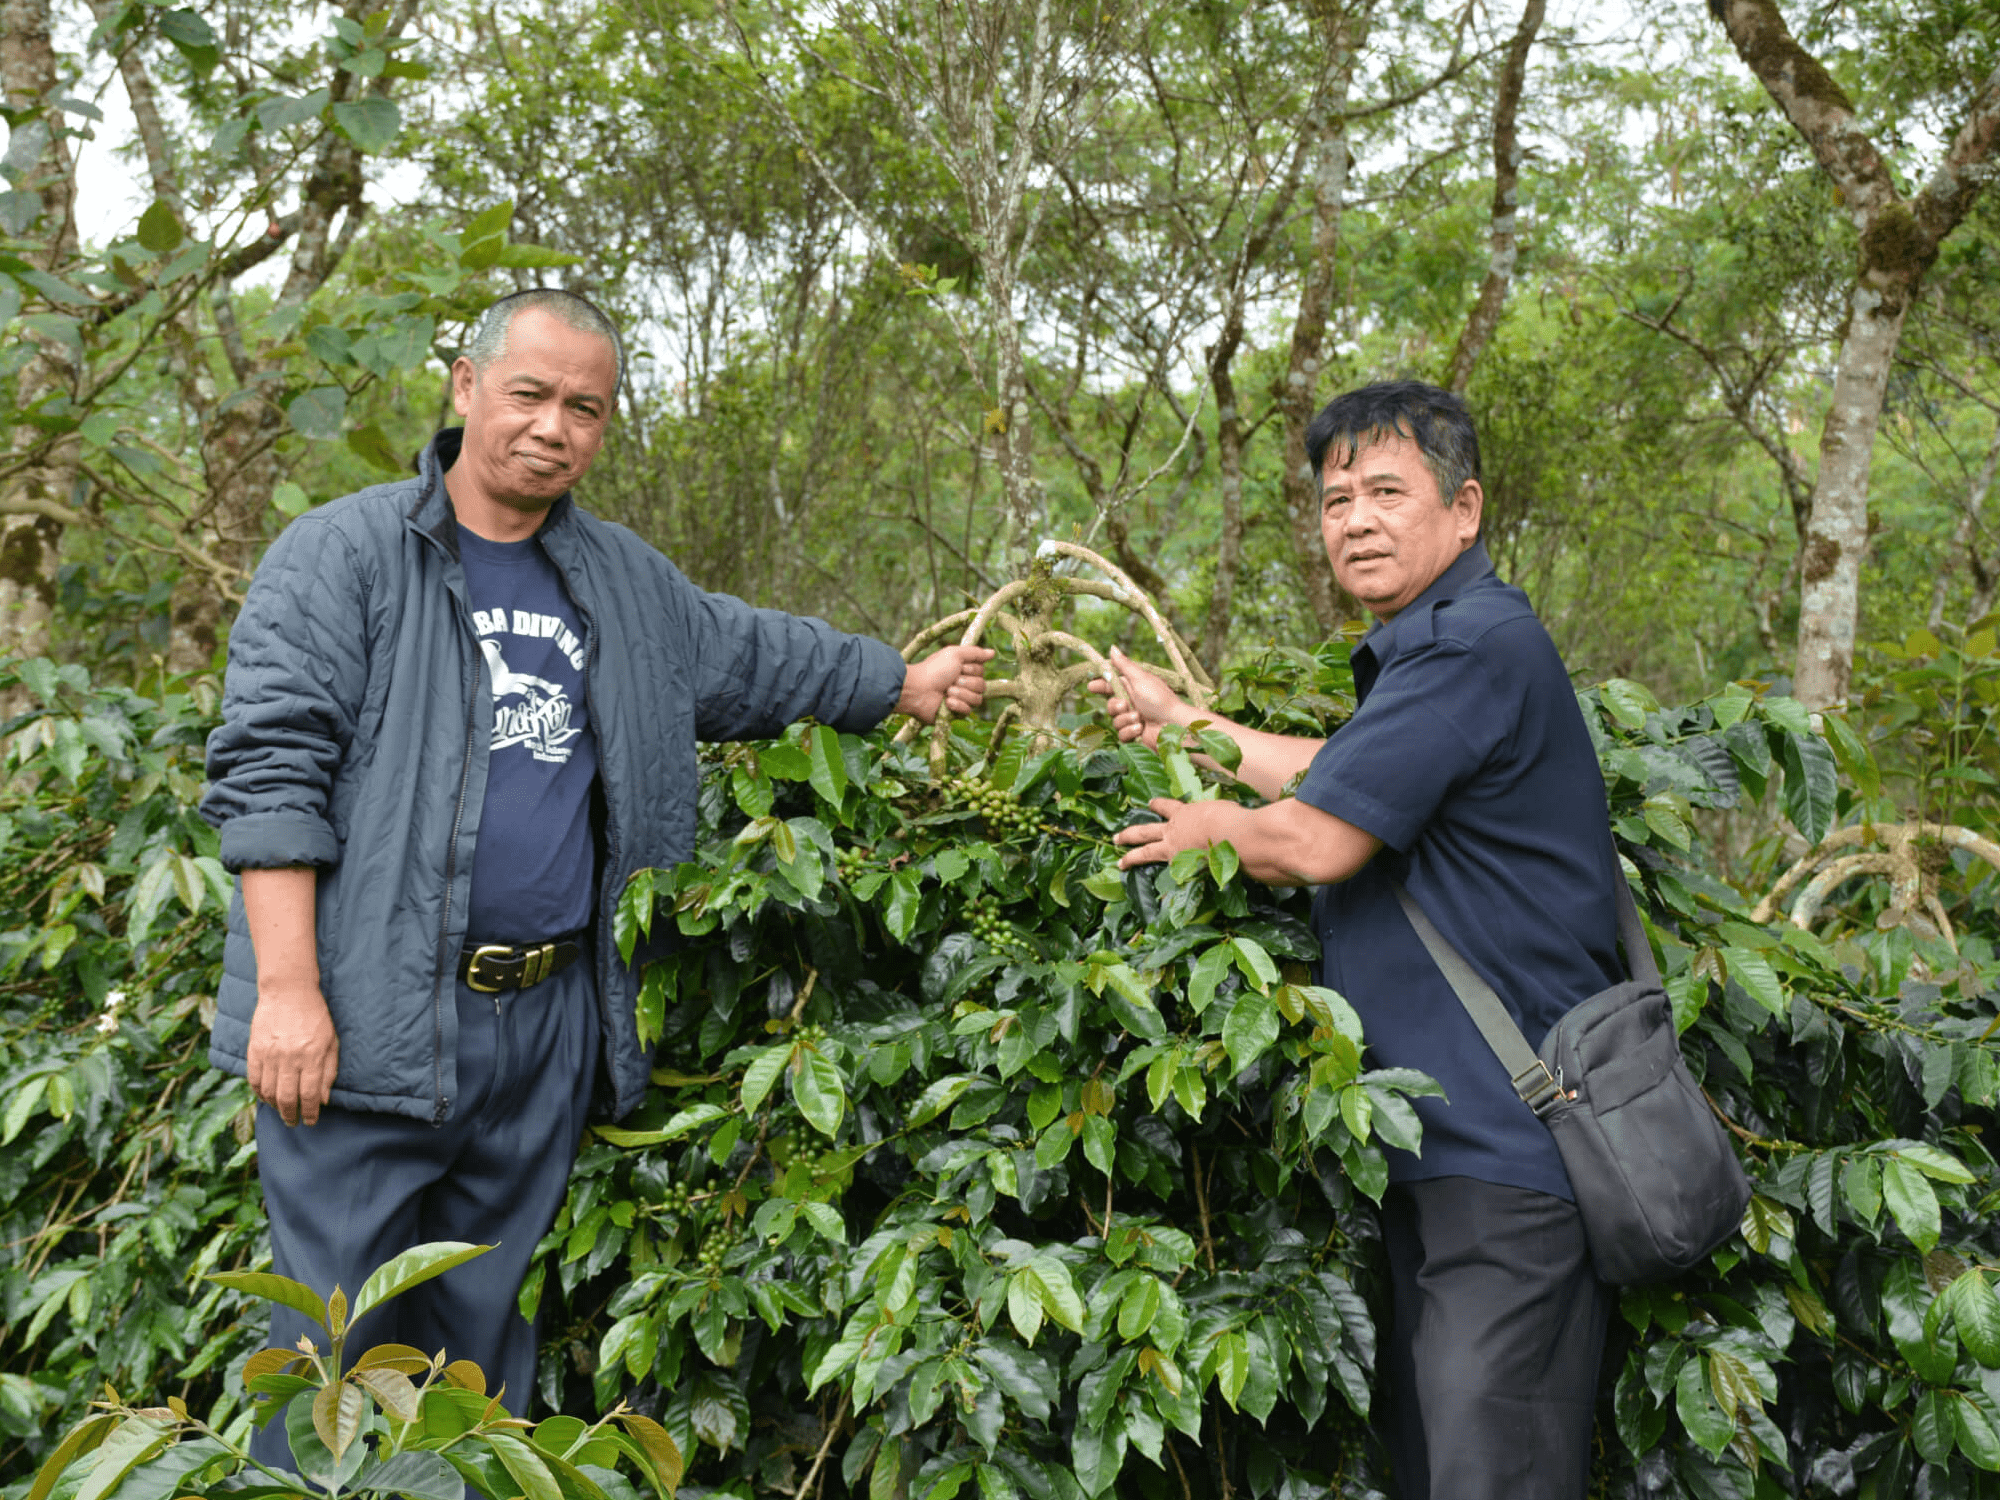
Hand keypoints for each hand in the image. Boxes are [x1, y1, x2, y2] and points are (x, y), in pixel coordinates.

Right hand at [247, 982, 340, 1126]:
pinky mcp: (254, 1050)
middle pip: (287, 1098)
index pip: (310, 1094)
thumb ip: (329, 1071)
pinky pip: (254, 1080)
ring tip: (282, 1111)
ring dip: (275, 1107)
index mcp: (312, 1056)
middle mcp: (290, 1058)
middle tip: (294, 1122)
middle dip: (291, 1115)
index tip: (310, 1121)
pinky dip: (259, 1093)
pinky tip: (266, 1097)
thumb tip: (324, 1099)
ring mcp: (269, 1055)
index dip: (310, 1112)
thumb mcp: (331, 1042)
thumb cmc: (315, 1017)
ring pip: (269, 1092)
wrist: (288, 992)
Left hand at [898, 644, 995, 722]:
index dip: (972, 670)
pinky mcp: (955, 713)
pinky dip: (957, 705)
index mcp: (963, 670)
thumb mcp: (954, 654)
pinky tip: (946, 702)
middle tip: (951, 680)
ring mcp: (960, 699)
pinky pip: (968, 710)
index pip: (982, 671)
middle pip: (982, 686)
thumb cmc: (933, 669)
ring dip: (961, 694)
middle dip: (966, 683)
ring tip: (946, 691)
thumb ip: (975, 653)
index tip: (959, 667)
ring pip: (977, 699)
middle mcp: (963, 684)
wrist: (918, 689)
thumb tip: (992, 652)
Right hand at [1087, 647, 1185, 748]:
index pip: (1111, 686)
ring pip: (1115, 721)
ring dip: (1126, 719)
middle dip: (1115, 706)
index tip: (1091, 686)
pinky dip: (1129, 732)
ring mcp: (1134, 720)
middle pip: (1110, 705)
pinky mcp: (1135, 735)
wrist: (1174, 726)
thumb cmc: (1160, 699)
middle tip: (1125, 705)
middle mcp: (1133, 704)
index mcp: (1134, 688)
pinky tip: (1140, 729)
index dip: (1100, 686)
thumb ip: (1123, 665)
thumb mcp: (1140, 679)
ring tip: (1139, 719)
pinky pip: (1121, 735)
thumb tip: (1112, 647)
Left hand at [1112, 797, 1225, 869]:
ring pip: (1146, 852)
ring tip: (1120, 863)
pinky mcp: (1181, 865)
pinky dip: (1166, 880)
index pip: (1168, 806)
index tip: (1150, 803)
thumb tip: (1224, 818)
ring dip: (1131, 857)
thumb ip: (1216, 815)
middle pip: (1145, 831)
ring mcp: (1174, 849)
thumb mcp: (1222, 809)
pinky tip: (1159, 888)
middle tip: (1115, 837)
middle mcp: (1174, 830)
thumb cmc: (1231, 818)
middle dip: (1129, 833)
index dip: (1158, 805)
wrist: (1230, 835)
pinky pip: (1169, 872)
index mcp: (1185, 813)